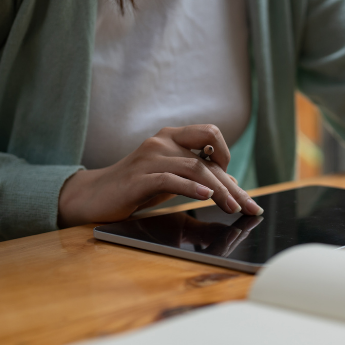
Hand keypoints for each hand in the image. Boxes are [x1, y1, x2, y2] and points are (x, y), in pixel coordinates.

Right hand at [58, 124, 262, 226]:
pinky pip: (170, 179)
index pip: (212, 140)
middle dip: (232, 185)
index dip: (230, 161)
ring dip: (218, 191)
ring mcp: (149, 158)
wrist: (94, 196)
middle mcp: (162, 141)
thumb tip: (232, 183)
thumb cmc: (136, 187)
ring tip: (232, 208)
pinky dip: (191, 188)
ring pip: (194, 168)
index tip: (242, 190)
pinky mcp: (138, 178)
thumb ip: (198, 177)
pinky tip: (206, 198)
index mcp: (172, 136)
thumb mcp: (172, 179)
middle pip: (207, 158)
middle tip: (250, 207)